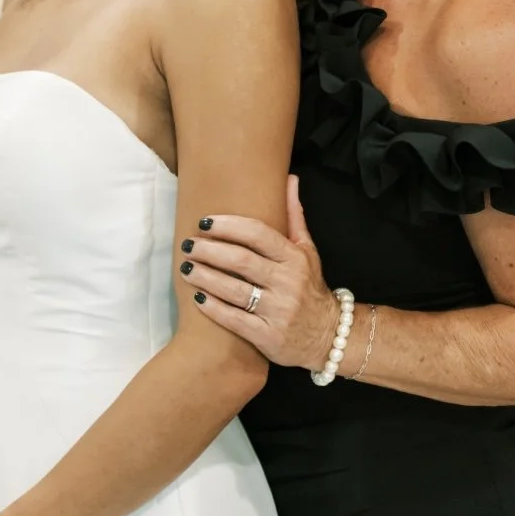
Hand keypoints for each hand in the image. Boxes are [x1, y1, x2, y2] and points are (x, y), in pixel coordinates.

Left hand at [186, 177, 338, 368]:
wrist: (328, 335)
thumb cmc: (309, 288)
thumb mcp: (308, 251)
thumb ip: (294, 216)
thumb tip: (289, 179)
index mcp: (295, 258)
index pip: (258, 235)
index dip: (229, 226)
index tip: (205, 221)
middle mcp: (287, 283)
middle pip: (241, 261)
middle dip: (210, 250)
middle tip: (189, 244)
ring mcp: (278, 311)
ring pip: (234, 290)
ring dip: (205, 277)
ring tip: (186, 267)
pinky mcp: (267, 337)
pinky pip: (234, 320)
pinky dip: (213, 307)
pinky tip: (197, 296)